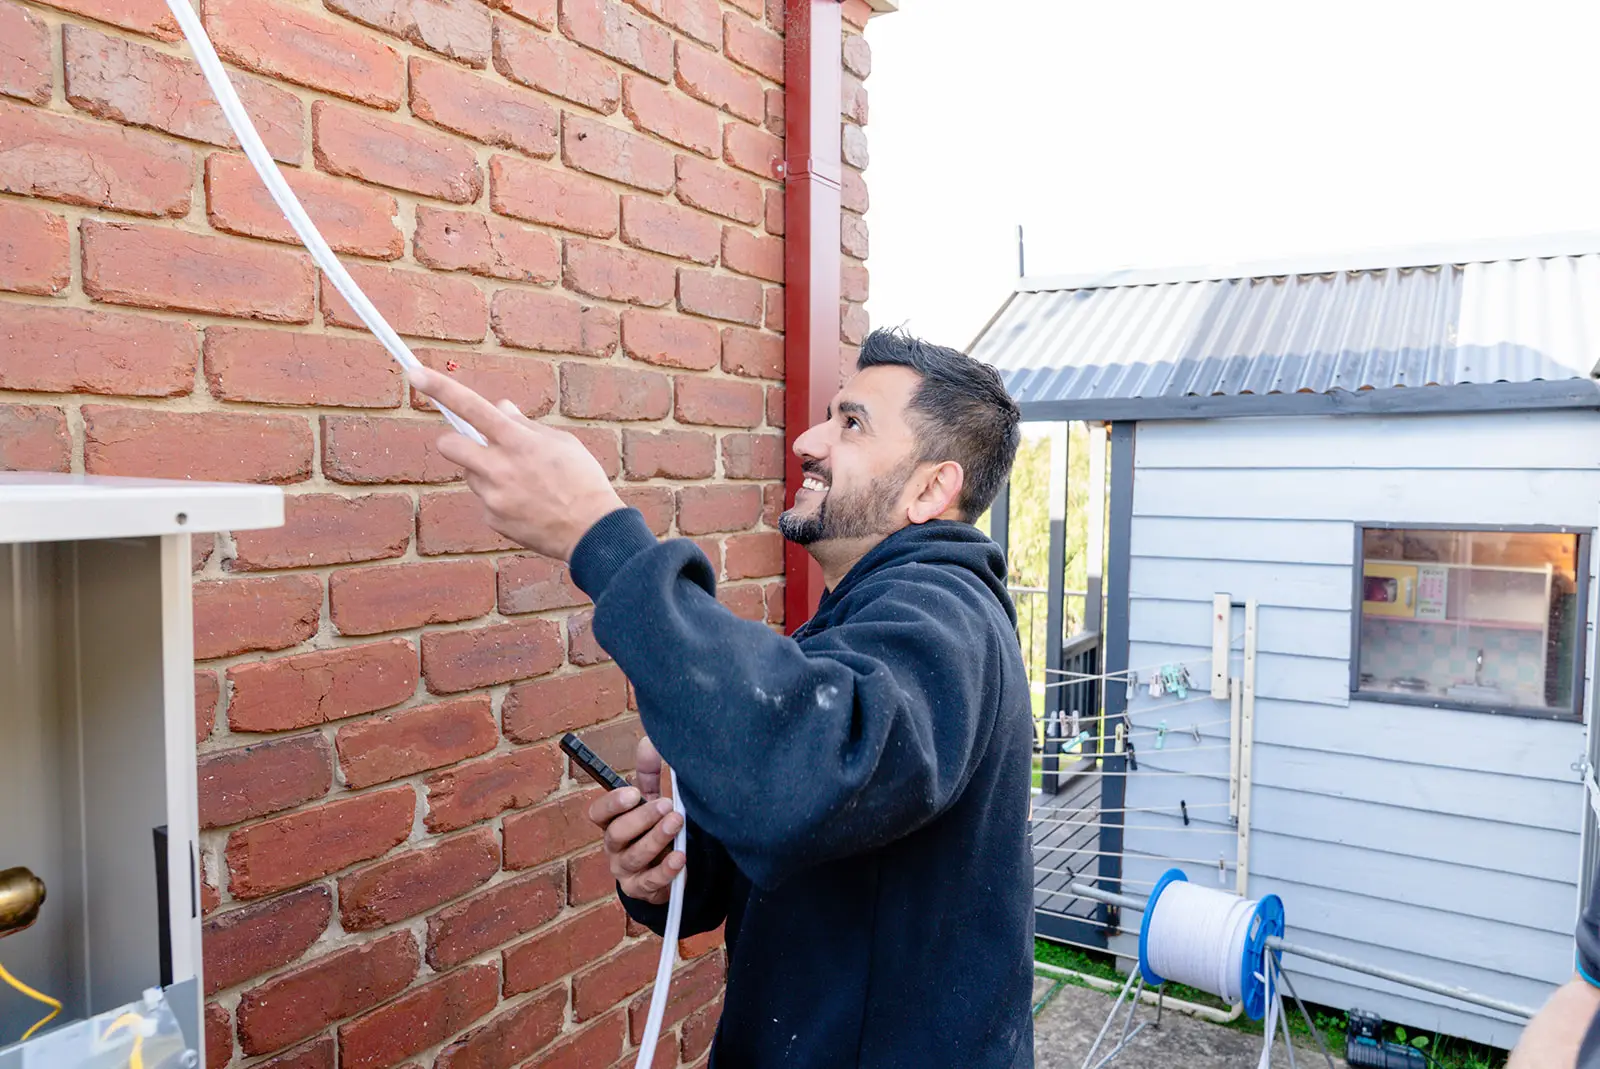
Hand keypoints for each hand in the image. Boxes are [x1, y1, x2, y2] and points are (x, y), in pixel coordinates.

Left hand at [409, 366, 624, 561]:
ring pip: (472, 475)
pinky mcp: (493, 519)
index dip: (441, 389)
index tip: (415, 374)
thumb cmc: (582, 481)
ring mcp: (493, 496)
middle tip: (474, 447)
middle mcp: (500, 468)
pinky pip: (486, 500)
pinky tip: (527, 505)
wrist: (592, 533)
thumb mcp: (562, 443)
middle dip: (454, 441)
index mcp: (518, 441)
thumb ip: (525, 425)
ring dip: (487, 473)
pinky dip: (500, 499)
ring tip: (524, 485)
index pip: (473, 408)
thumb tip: (500, 407)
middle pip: (449, 445)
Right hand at [585, 738, 684, 905]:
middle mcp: (613, 847)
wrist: (665, 869)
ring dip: (656, 839)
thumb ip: (648, 775)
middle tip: (666, 805)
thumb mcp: (650, 801)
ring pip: (635, 856)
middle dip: (642, 819)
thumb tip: (649, 742)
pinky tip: (680, 857)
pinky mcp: (641, 890)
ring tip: (677, 823)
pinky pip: (651, 882)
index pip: (598, 814)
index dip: (612, 804)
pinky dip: (666, 870)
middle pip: (617, 834)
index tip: (633, 793)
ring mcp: (625, 871)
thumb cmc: (653, 828)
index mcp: (612, 822)